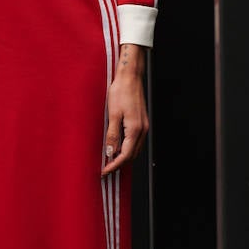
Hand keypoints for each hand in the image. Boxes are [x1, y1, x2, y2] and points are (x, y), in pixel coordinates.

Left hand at [102, 45, 148, 175]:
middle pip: (132, 155)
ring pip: (135, 149)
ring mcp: (144, 126)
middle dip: (119, 164)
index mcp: (135, 129)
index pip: (126, 155)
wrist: (130, 77)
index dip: (114, 165)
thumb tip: (110, 152)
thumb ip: (112, 135)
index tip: (105, 171)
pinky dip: (127, 148)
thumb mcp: (113, 114)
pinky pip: (135, 141)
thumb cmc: (121, 91)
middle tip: (106, 169)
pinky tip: (118, 148)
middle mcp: (142, 130)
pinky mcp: (142, 122)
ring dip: (123, 157)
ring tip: (110, 161)